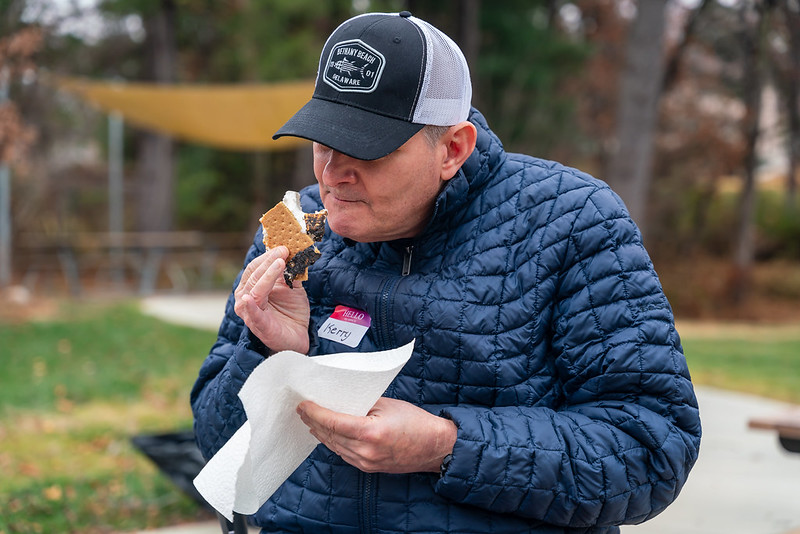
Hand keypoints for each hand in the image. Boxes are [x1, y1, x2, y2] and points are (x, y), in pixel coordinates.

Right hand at [234, 246, 309, 353]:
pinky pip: (253, 314)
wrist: (298, 336)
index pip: (255, 267)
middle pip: (253, 276)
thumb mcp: (293, 288)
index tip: (283, 247)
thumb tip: (294, 254)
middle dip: (269, 262)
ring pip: (254, 290)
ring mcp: (250, 313)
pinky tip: (249, 299)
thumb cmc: (291, 311)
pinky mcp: (259, 326)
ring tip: (280, 263)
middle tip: (284, 251)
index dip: (268, 256)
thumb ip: (290, 274)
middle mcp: (246, 298)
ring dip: (266, 275)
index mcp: (251, 287)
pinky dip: (251, 307)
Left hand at [296, 397, 456, 473]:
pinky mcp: (368, 467)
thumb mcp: (387, 405)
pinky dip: (333, 442)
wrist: (435, 447)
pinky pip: (344, 453)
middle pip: (329, 435)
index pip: (332, 422)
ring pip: (334, 446)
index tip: (303, 404)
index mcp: (370, 432)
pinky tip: (327, 434)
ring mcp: (366, 462)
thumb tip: (340, 399)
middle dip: (313, 421)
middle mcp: (365, 451)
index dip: (314, 413)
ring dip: (321, 433)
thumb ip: (362, 403)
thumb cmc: (416, 422)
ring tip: (310, 420)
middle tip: (302, 409)